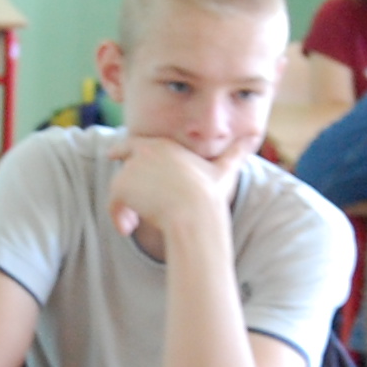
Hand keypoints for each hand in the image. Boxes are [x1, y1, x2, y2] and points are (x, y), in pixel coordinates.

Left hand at [106, 136, 235, 241]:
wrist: (194, 213)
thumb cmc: (211, 194)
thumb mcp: (225, 171)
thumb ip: (235, 154)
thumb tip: (253, 138)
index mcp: (166, 145)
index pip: (140, 142)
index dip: (127, 148)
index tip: (115, 153)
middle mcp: (146, 150)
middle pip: (124, 157)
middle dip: (121, 168)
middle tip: (116, 179)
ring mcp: (132, 167)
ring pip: (119, 186)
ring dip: (124, 205)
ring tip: (132, 223)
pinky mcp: (122, 185)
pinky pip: (113, 203)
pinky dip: (118, 217)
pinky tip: (127, 229)